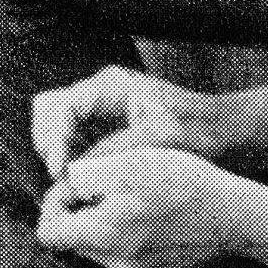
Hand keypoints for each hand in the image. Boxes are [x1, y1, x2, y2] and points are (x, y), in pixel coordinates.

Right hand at [31, 64, 199, 181]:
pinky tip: (80, 179)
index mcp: (110, 86)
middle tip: (58, 175)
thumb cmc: (195, 129)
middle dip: (48, 140)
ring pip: (57, 122)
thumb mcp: (158, 139)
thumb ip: (117, 150)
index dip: (55, 137)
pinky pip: (74, 137)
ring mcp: (101, 107)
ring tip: (67, 181)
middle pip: (50, 107)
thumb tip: (78, 171)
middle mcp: (100, 91)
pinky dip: (70, 156)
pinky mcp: (106, 125)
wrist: (219, 129)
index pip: (63, 105)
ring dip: (57, 150)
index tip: (59, 170)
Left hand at [36, 144, 247, 267]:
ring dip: (106, 219)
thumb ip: (85, 175)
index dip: (52, 203)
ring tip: (133, 191)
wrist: (237, 214)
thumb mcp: (127, 162)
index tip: (72, 180)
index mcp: (103, 235)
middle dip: (79, 210)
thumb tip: (64, 185)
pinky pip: (131, 253)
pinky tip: (155, 210)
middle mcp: (119, 263)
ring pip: (103, 245)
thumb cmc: (182, 182)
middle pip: (76, 238)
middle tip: (104, 179)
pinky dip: (132, 232)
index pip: (48, 232)